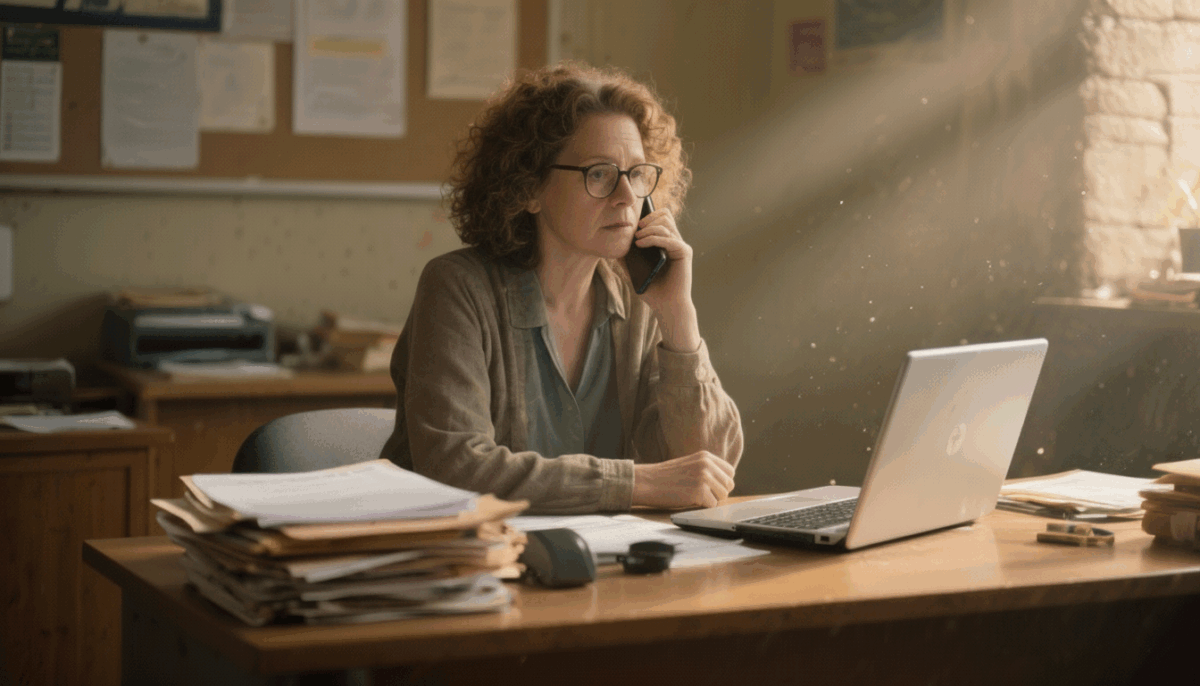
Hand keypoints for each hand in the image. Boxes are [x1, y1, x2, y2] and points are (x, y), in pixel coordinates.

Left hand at [630, 206, 700, 351]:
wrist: (667, 307)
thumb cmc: (653, 291)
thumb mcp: (634, 272)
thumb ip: (626, 260)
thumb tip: (613, 247)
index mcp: (666, 243)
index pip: (661, 218)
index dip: (647, 216)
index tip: (633, 226)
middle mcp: (675, 242)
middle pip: (665, 215)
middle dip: (648, 219)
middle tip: (635, 230)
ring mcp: (680, 246)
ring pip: (666, 224)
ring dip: (648, 228)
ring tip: (636, 239)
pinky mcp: (684, 252)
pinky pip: (669, 238)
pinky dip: (653, 238)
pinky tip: (640, 244)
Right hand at [632, 451, 735, 508]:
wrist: (647, 482)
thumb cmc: (664, 477)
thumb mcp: (689, 464)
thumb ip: (706, 469)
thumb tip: (724, 483)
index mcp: (705, 456)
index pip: (729, 471)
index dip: (722, 482)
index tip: (712, 488)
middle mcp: (707, 464)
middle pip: (729, 484)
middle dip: (718, 493)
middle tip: (702, 495)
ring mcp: (704, 477)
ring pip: (723, 496)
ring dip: (711, 500)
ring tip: (694, 497)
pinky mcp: (700, 491)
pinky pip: (712, 505)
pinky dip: (703, 507)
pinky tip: (689, 501)